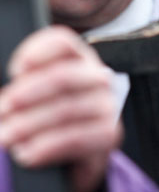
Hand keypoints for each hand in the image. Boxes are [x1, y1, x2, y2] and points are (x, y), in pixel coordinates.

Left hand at [0, 26, 121, 191]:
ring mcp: (106, 104)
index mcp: (76, 59)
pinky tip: (27, 153)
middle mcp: (96, 77)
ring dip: (30, 125)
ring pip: (66, 109)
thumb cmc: (47, 118)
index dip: (37, 51)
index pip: (62, 42)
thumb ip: (24, 83)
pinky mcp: (109, 133)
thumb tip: (11, 90)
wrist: (73, 155)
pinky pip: (76, 137)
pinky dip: (47, 147)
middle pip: (63, 75)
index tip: (17, 70)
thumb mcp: (31, 96)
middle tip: (5, 110)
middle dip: (28, 94)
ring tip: (7, 137)